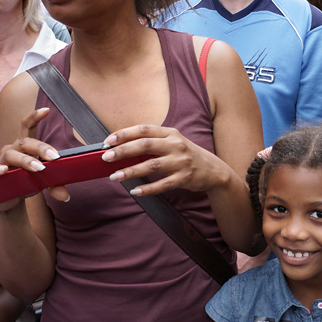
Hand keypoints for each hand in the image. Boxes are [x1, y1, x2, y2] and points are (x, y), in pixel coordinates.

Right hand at [0, 107, 65, 208]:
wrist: (6, 199)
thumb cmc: (24, 182)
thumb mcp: (42, 182)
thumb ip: (54, 186)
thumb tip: (65, 195)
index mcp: (24, 146)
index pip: (27, 126)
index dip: (35, 117)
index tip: (46, 110)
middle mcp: (12, 149)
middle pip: (25, 142)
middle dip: (41, 148)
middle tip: (55, 157)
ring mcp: (1, 161)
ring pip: (11, 155)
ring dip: (26, 161)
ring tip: (39, 168)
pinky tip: (5, 171)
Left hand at [102, 125, 225, 196]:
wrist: (214, 170)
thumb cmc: (187, 156)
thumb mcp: (173, 143)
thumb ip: (153, 143)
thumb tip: (123, 149)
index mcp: (170, 133)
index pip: (144, 129)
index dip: (124, 134)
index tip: (108, 141)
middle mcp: (176, 145)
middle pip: (145, 145)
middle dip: (123, 151)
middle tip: (106, 157)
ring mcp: (181, 162)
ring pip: (151, 165)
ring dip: (131, 171)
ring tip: (115, 176)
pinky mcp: (185, 178)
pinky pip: (163, 184)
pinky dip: (148, 189)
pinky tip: (135, 191)